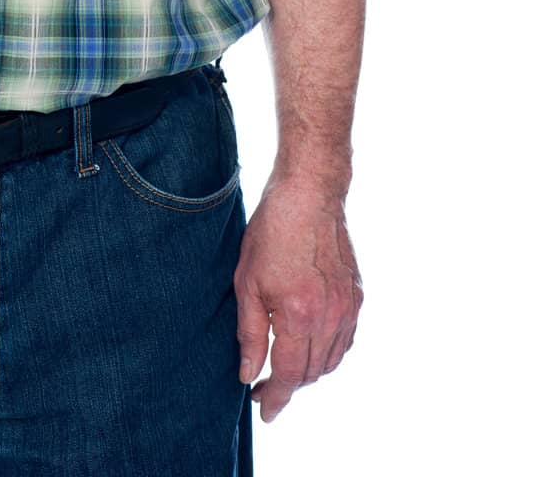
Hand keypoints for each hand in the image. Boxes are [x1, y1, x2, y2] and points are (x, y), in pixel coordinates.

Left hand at [233, 176, 363, 422]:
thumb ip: (250, 333)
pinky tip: (310, 344)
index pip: (290, 375)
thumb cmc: (272, 232)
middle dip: (288, 385)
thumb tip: (249, 374)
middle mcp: (330, 317)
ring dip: (308, 371)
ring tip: (284, 366)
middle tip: (264, 384)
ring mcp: (348, 307)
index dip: (276, 397)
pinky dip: (328, 351)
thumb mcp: (247, 282)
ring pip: (331, 360)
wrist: (309, 194)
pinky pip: (344, 340)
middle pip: (311, 372)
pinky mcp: (357, 296)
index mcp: (299, 315)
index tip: (264, 410)